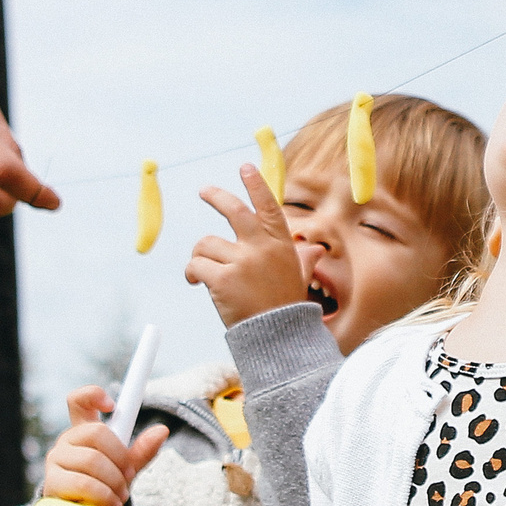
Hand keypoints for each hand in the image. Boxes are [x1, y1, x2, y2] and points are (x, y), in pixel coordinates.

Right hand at [40, 385, 167, 505]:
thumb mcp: (126, 467)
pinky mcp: (52, 481)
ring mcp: (56, 459)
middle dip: (120, 455)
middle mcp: (67, 440)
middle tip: (130, 474)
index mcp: (84, 431)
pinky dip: (104, 495)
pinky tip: (112, 504)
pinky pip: (83, 483)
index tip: (112, 405)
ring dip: (114, 481)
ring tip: (121, 496)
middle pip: (96, 432)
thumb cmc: (104, 486)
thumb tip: (162, 430)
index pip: (79, 401)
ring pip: (92, 460)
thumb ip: (143, 450)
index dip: (92, 395)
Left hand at [186, 165, 309, 328]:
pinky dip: (192, 273)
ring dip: (201, 257)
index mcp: (281, 244)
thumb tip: (313, 249)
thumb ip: (304, 260)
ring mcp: (242, 262)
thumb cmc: (287, 307)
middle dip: (216, 196)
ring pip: (206, 244)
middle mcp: (261, 248)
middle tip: (204, 190)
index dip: (256, 185)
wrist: (277, 338)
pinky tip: (195, 281)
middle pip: (234, 211)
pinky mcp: (222, 279)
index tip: (245, 167)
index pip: (268, 206)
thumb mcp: (299, 278)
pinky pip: (196, 265)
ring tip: (204, 273)